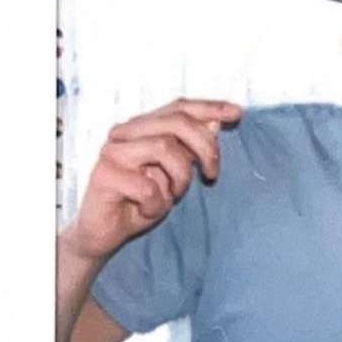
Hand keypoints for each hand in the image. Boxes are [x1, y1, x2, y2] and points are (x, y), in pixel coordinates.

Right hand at [61, 98, 241, 261]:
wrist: (105, 234)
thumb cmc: (141, 201)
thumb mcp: (175, 173)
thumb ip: (191, 147)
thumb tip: (214, 123)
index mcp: (142, 126)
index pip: (179, 107)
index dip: (210, 107)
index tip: (237, 113)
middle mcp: (124, 132)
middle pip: (177, 122)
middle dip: (205, 148)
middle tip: (213, 175)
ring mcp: (112, 151)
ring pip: (164, 147)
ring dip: (180, 178)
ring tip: (172, 196)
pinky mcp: (103, 175)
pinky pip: (148, 185)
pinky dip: (157, 203)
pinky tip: (147, 210)